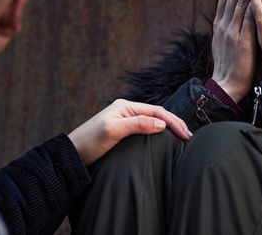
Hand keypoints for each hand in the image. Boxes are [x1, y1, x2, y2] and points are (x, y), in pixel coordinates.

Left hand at [68, 99, 191, 164]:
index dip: (173, 121)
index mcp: (126, 106)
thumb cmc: (89, 142)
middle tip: (188, 136)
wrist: (72, 155)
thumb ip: (137, 124)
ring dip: (167, 128)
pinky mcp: (122, 132)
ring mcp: (124, 121)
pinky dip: (158, 133)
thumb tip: (161, 124)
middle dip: (174, 123)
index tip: (185, 134)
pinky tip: (163, 140)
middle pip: (157, 114)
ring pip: (152, 121)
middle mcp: (126, 111)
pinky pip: (146, 129)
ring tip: (181, 137)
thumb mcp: (113, 130)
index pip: (156, 111)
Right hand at [210, 0, 255, 101]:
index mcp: (221, 24)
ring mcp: (233, 31)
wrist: (226, 86)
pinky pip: (249, 18)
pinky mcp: (243, 40)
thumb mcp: (225, 43)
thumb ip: (231, 26)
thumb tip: (236, 13)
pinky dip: (253, 2)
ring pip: (240, 2)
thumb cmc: (230, 66)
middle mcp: (225, 24)